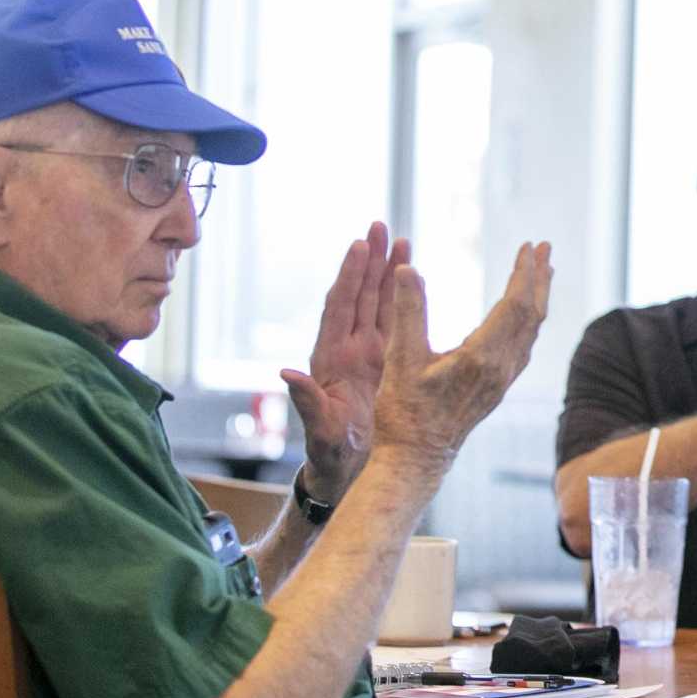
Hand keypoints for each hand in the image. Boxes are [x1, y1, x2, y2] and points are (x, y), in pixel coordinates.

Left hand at [282, 222, 405, 498]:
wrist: (347, 470)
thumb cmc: (331, 456)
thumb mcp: (321, 431)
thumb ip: (306, 403)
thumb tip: (287, 372)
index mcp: (331, 360)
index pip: (340, 309)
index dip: (349, 277)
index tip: (358, 247)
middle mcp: (347, 350)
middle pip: (358, 295)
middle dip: (368, 261)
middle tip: (379, 226)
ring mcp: (365, 354)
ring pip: (377, 303)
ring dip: (387, 272)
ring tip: (400, 239)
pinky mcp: (383, 361)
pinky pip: (392, 321)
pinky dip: (400, 296)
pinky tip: (410, 277)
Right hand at [372, 242, 553, 469]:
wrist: (414, 460)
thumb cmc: (403, 413)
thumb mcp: (399, 359)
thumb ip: (406, 311)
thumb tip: (407, 268)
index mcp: (481, 358)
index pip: (515, 305)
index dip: (524, 273)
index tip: (529, 246)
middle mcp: (500, 369)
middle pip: (532, 315)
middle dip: (539, 278)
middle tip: (545, 247)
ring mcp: (502, 381)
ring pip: (530, 332)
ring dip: (537, 298)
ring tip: (540, 272)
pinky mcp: (498, 389)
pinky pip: (524, 347)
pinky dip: (528, 320)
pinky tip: (523, 313)